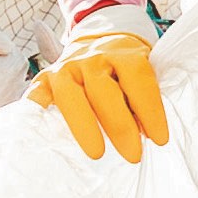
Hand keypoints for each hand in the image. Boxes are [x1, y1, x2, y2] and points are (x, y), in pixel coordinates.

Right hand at [38, 6, 167, 164]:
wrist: (96, 41)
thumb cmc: (124, 70)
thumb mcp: (141, 73)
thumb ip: (143, 98)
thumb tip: (146, 135)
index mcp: (124, 54)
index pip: (138, 80)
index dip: (151, 111)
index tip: (159, 140)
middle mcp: (93, 59)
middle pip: (105, 91)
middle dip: (120, 125)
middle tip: (133, 155)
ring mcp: (66, 68)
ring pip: (70, 95)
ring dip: (84, 125)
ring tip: (97, 154)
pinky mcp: (45, 79)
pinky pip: (37, 96)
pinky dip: (37, 112)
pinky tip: (41, 135)